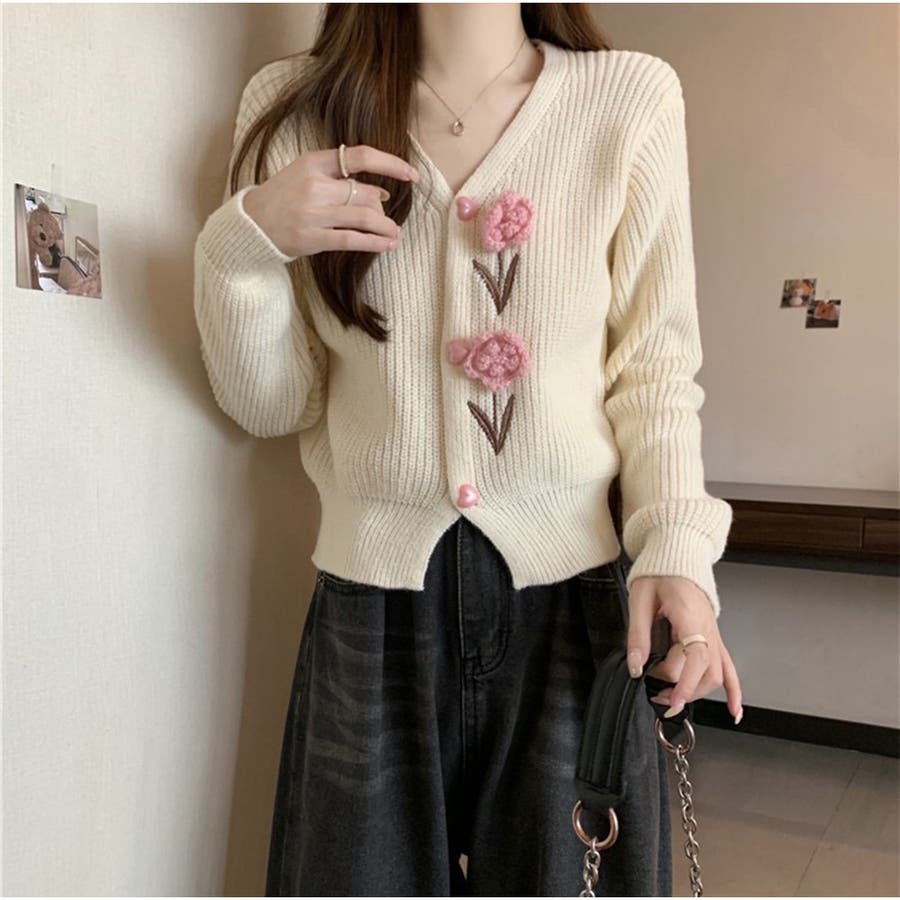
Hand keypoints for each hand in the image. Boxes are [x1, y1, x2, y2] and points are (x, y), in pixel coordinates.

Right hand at [241, 143, 419, 257]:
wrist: (251, 225)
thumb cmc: (283, 198)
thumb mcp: (305, 175)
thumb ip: (339, 178)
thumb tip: (382, 193)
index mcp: (313, 162)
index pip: (361, 156)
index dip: (391, 164)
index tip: (411, 175)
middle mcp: (314, 184)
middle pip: (367, 193)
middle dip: (382, 209)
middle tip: (388, 221)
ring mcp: (313, 212)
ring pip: (365, 216)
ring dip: (387, 228)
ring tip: (395, 235)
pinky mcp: (312, 238)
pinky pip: (353, 239)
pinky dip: (374, 243)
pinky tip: (386, 245)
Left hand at [626, 575, 743, 724]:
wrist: (677, 556)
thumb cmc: (660, 572)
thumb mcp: (640, 598)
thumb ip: (638, 634)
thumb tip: (635, 666)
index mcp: (691, 615)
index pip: (696, 657)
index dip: (685, 683)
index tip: (672, 700)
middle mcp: (708, 627)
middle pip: (706, 670)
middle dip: (683, 689)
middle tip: (655, 693)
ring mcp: (714, 633)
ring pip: (716, 673)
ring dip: (696, 690)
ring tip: (670, 697)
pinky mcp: (713, 637)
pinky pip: (728, 666)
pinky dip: (734, 690)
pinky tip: (734, 710)